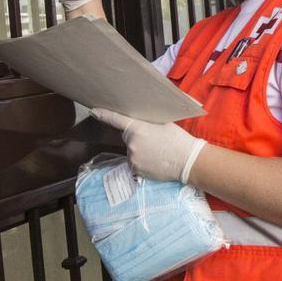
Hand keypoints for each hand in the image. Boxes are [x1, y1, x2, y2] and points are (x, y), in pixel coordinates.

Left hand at [92, 109, 206, 183]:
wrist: (188, 161)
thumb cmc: (178, 139)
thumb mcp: (163, 123)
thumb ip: (146, 123)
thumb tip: (138, 123)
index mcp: (137, 128)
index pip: (116, 119)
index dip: (103, 114)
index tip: (93, 111)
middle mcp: (131, 143)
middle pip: (127, 137)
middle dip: (136, 137)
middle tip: (154, 140)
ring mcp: (132, 158)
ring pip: (132, 151)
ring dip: (140, 151)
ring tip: (157, 152)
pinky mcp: (136, 170)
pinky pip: (135, 163)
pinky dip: (143, 162)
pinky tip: (156, 161)